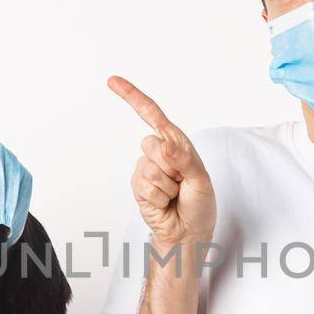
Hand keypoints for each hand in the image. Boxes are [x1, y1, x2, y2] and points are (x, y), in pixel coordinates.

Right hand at [107, 75, 215, 249]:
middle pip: (151, 143)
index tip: (112, 81)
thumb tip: (164, 145)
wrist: (188, 232)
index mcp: (176, 143)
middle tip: (181, 183)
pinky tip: (165, 203)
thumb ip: (184, 160)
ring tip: (174, 195)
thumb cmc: (199, 204)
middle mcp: (159, 153)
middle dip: (171, 166)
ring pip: (149, 167)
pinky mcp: (138, 187)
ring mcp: (145, 169)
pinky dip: (159, 197)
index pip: (152, 115)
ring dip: (167, 186)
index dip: (133, 97)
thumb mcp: (201, 179)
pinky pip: (145, 185)